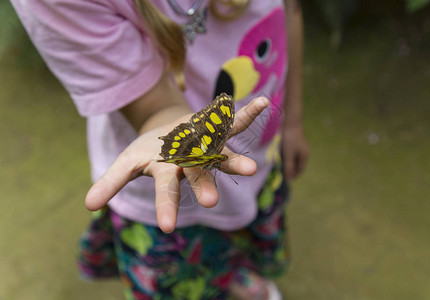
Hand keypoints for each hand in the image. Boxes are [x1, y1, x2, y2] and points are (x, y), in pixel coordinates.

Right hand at [85, 96, 269, 232]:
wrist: (171, 132)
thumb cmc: (151, 151)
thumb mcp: (127, 163)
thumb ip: (111, 182)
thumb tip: (88, 206)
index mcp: (168, 171)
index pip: (164, 192)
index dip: (165, 207)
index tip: (166, 228)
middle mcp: (191, 162)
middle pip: (198, 175)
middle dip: (203, 187)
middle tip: (209, 203)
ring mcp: (207, 146)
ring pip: (222, 155)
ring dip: (236, 161)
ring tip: (253, 169)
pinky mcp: (217, 129)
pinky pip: (234, 121)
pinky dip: (247, 113)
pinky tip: (264, 102)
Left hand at [281, 120, 308, 181]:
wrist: (290, 123)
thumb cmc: (290, 140)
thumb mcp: (288, 155)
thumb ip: (289, 167)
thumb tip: (289, 179)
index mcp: (305, 156)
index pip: (300, 170)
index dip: (294, 175)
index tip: (286, 180)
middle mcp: (305, 152)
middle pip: (298, 165)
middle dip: (291, 170)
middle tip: (282, 174)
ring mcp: (301, 147)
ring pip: (295, 159)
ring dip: (289, 164)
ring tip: (281, 167)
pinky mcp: (296, 143)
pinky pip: (293, 154)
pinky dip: (288, 158)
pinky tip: (281, 158)